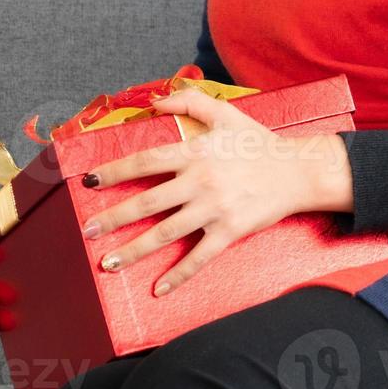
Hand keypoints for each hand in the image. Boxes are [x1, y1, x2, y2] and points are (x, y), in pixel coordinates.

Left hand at [81, 88, 333, 296]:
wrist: (300, 170)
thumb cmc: (261, 143)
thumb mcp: (227, 114)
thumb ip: (190, 101)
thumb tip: (155, 100)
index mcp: (196, 152)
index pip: (145, 162)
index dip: (114, 172)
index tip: (88, 182)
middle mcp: (201, 181)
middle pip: (146, 203)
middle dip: (112, 218)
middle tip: (87, 231)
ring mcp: (215, 209)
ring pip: (165, 233)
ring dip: (133, 251)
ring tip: (108, 263)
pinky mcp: (230, 231)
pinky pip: (199, 257)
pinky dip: (178, 275)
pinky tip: (158, 288)